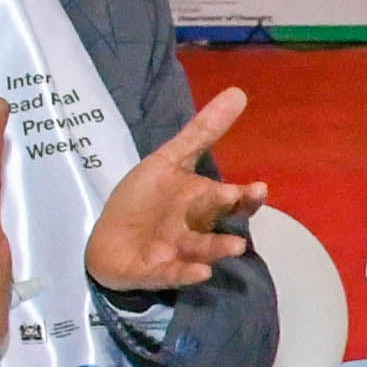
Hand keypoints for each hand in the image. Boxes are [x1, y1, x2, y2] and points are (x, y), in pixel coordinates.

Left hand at [82, 88, 271, 295]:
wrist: (106, 240)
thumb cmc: (142, 200)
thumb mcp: (169, 160)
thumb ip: (203, 131)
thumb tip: (238, 92)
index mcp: (201, 203)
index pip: (230, 200)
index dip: (246, 196)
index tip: (260, 188)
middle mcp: (195, 229)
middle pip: (219, 224)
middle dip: (232, 220)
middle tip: (242, 209)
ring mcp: (176, 252)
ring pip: (201, 250)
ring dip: (217, 249)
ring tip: (234, 247)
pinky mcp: (155, 270)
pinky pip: (172, 273)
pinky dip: (185, 273)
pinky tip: (199, 272)